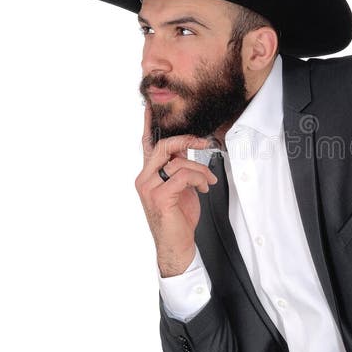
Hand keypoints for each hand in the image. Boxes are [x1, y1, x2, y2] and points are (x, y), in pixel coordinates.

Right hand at [135, 101, 218, 274]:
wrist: (177, 246)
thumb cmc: (178, 219)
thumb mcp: (181, 187)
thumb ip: (179, 167)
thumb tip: (186, 148)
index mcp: (148, 174)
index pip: (146, 144)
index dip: (148, 124)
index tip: (150, 105)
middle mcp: (144, 178)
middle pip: (163, 146)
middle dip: (187, 140)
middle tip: (205, 142)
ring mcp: (149, 188)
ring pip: (178, 161)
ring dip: (200, 169)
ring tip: (208, 181)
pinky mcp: (159, 197)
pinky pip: (183, 175)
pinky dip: (199, 178)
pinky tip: (204, 188)